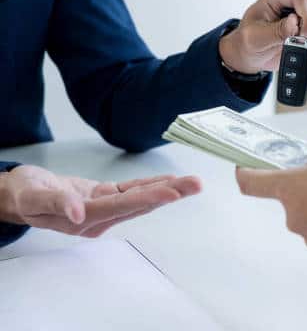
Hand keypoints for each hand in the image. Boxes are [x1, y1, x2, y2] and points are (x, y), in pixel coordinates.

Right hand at [0, 165, 200, 237]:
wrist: (17, 195)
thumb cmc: (22, 195)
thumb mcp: (31, 196)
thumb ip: (55, 202)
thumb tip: (77, 211)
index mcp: (83, 220)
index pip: (121, 206)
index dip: (149, 197)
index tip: (173, 191)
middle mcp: (99, 217)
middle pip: (139, 203)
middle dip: (170, 193)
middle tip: (196, 184)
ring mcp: (104, 208)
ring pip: (140, 198)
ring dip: (167, 188)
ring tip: (193, 182)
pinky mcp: (105, 198)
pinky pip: (132, 191)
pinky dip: (151, 184)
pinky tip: (171, 181)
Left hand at [219, 0, 306, 73]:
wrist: (249, 55)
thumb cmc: (247, 41)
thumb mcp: (254, 37)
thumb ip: (275, 31)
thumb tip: (295, 23)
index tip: (299, 36)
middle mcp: (294, 1)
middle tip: (296, 42)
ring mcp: (304, 15)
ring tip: (291, 46)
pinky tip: (296, 50)